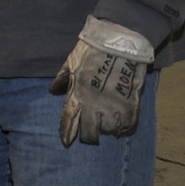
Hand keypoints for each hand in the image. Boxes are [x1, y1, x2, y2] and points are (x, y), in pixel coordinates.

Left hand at [48, 15, 154, 146]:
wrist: (119, 42)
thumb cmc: (92, 50)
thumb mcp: (72, 62)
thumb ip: (63, 79)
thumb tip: (53, 91)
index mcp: (77, 94)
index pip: (68, 120)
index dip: (67, 133)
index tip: (67, 143)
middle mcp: (93, 104)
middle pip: (89, 133)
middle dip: (89, 136)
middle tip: (91, 136)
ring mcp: (112, 105)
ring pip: (108, 130)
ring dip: (107, 129)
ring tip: (107, 123)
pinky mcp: (130, 103)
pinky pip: (127, 125)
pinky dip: (124, 128)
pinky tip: (122, 125)